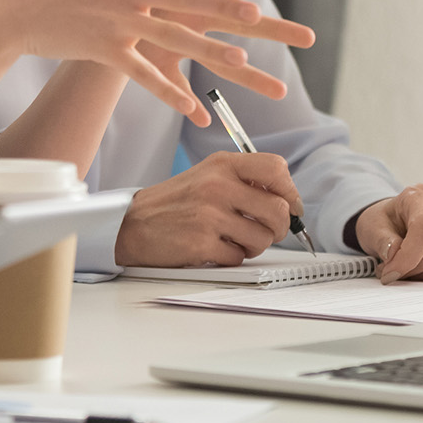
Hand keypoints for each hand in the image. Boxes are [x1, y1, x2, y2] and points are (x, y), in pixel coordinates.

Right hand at [0, 0, 295, 121]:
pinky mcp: (103, 48)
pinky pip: (142, 74)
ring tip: (242, 59)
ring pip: (170, 36)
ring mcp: (115, 17)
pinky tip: (192, 107)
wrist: (11, 3)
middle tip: (256, 13)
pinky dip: (169, 92)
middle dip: (222, 7)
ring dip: (209, 49)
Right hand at [113, 152, 303, 266]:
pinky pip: (239, 257)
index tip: (289, 205)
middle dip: (279, 228)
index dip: (291, 192)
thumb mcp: (208, 176)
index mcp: (222, 164)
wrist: (132, 223)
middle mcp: (217, 185)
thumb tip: (287, 201)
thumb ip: (244, 180)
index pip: (276, 169)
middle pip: (278, 210)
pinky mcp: (202, 243)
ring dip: (254, 246)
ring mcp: (209, 214)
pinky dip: (231, 257)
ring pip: (263, 238)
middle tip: (267, 231)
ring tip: (235, 239)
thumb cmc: (175, 202)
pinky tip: (214, 248)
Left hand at [354, 186, 422, 282]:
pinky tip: (421, 264)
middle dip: (409, 269)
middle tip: (390, 271)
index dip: (408, 256)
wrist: (398, 220)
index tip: (390, 272)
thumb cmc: (387, 221)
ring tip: (403, 265)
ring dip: (419, 274)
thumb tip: (393, 253)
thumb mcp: (373, 227)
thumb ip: (382, 240)